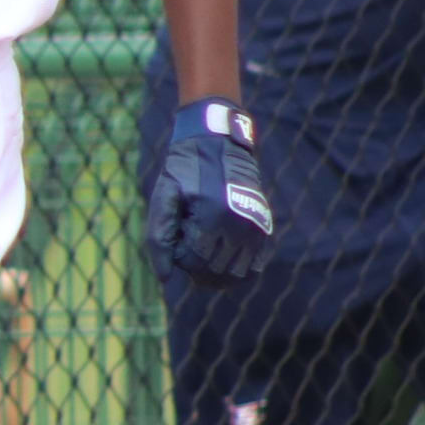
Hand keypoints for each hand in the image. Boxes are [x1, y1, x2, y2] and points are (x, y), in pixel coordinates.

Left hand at [147, 97, 274, 287]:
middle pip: (213, 272)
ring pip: (235, 275)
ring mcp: (256, 230)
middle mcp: (239, 226)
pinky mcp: (264, 231)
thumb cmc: (185, 171)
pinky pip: (254, 268)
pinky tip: (220, 259)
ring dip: (215, 273)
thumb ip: (159, 237)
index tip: (176, 234)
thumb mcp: (164, 197)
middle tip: (188, 239)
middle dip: (195, 264)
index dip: (178, 256)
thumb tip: (165, 278)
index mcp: (213, 217)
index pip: (192, 263)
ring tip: (202, 249)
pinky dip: (237, 272)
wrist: (219, 145)